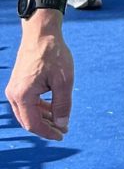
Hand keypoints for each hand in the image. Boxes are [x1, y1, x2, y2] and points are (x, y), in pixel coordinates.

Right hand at [6, 19, 74, 140]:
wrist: (41, 34)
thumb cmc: (54, 55)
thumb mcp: (64, 81)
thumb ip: (62, 105)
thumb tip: (62, 125)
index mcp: (23, 95)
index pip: (33, 124)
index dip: (48, 133)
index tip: (62, 135)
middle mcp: (14, 94)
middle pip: (28, 121)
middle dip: (46, 127)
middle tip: (63, 129)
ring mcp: (13, 89)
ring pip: (27, 113)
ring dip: (43, 118)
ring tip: (60, 120)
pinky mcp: (17, 84)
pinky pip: (26, 103)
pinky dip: (39, 108)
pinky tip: (52, 109)